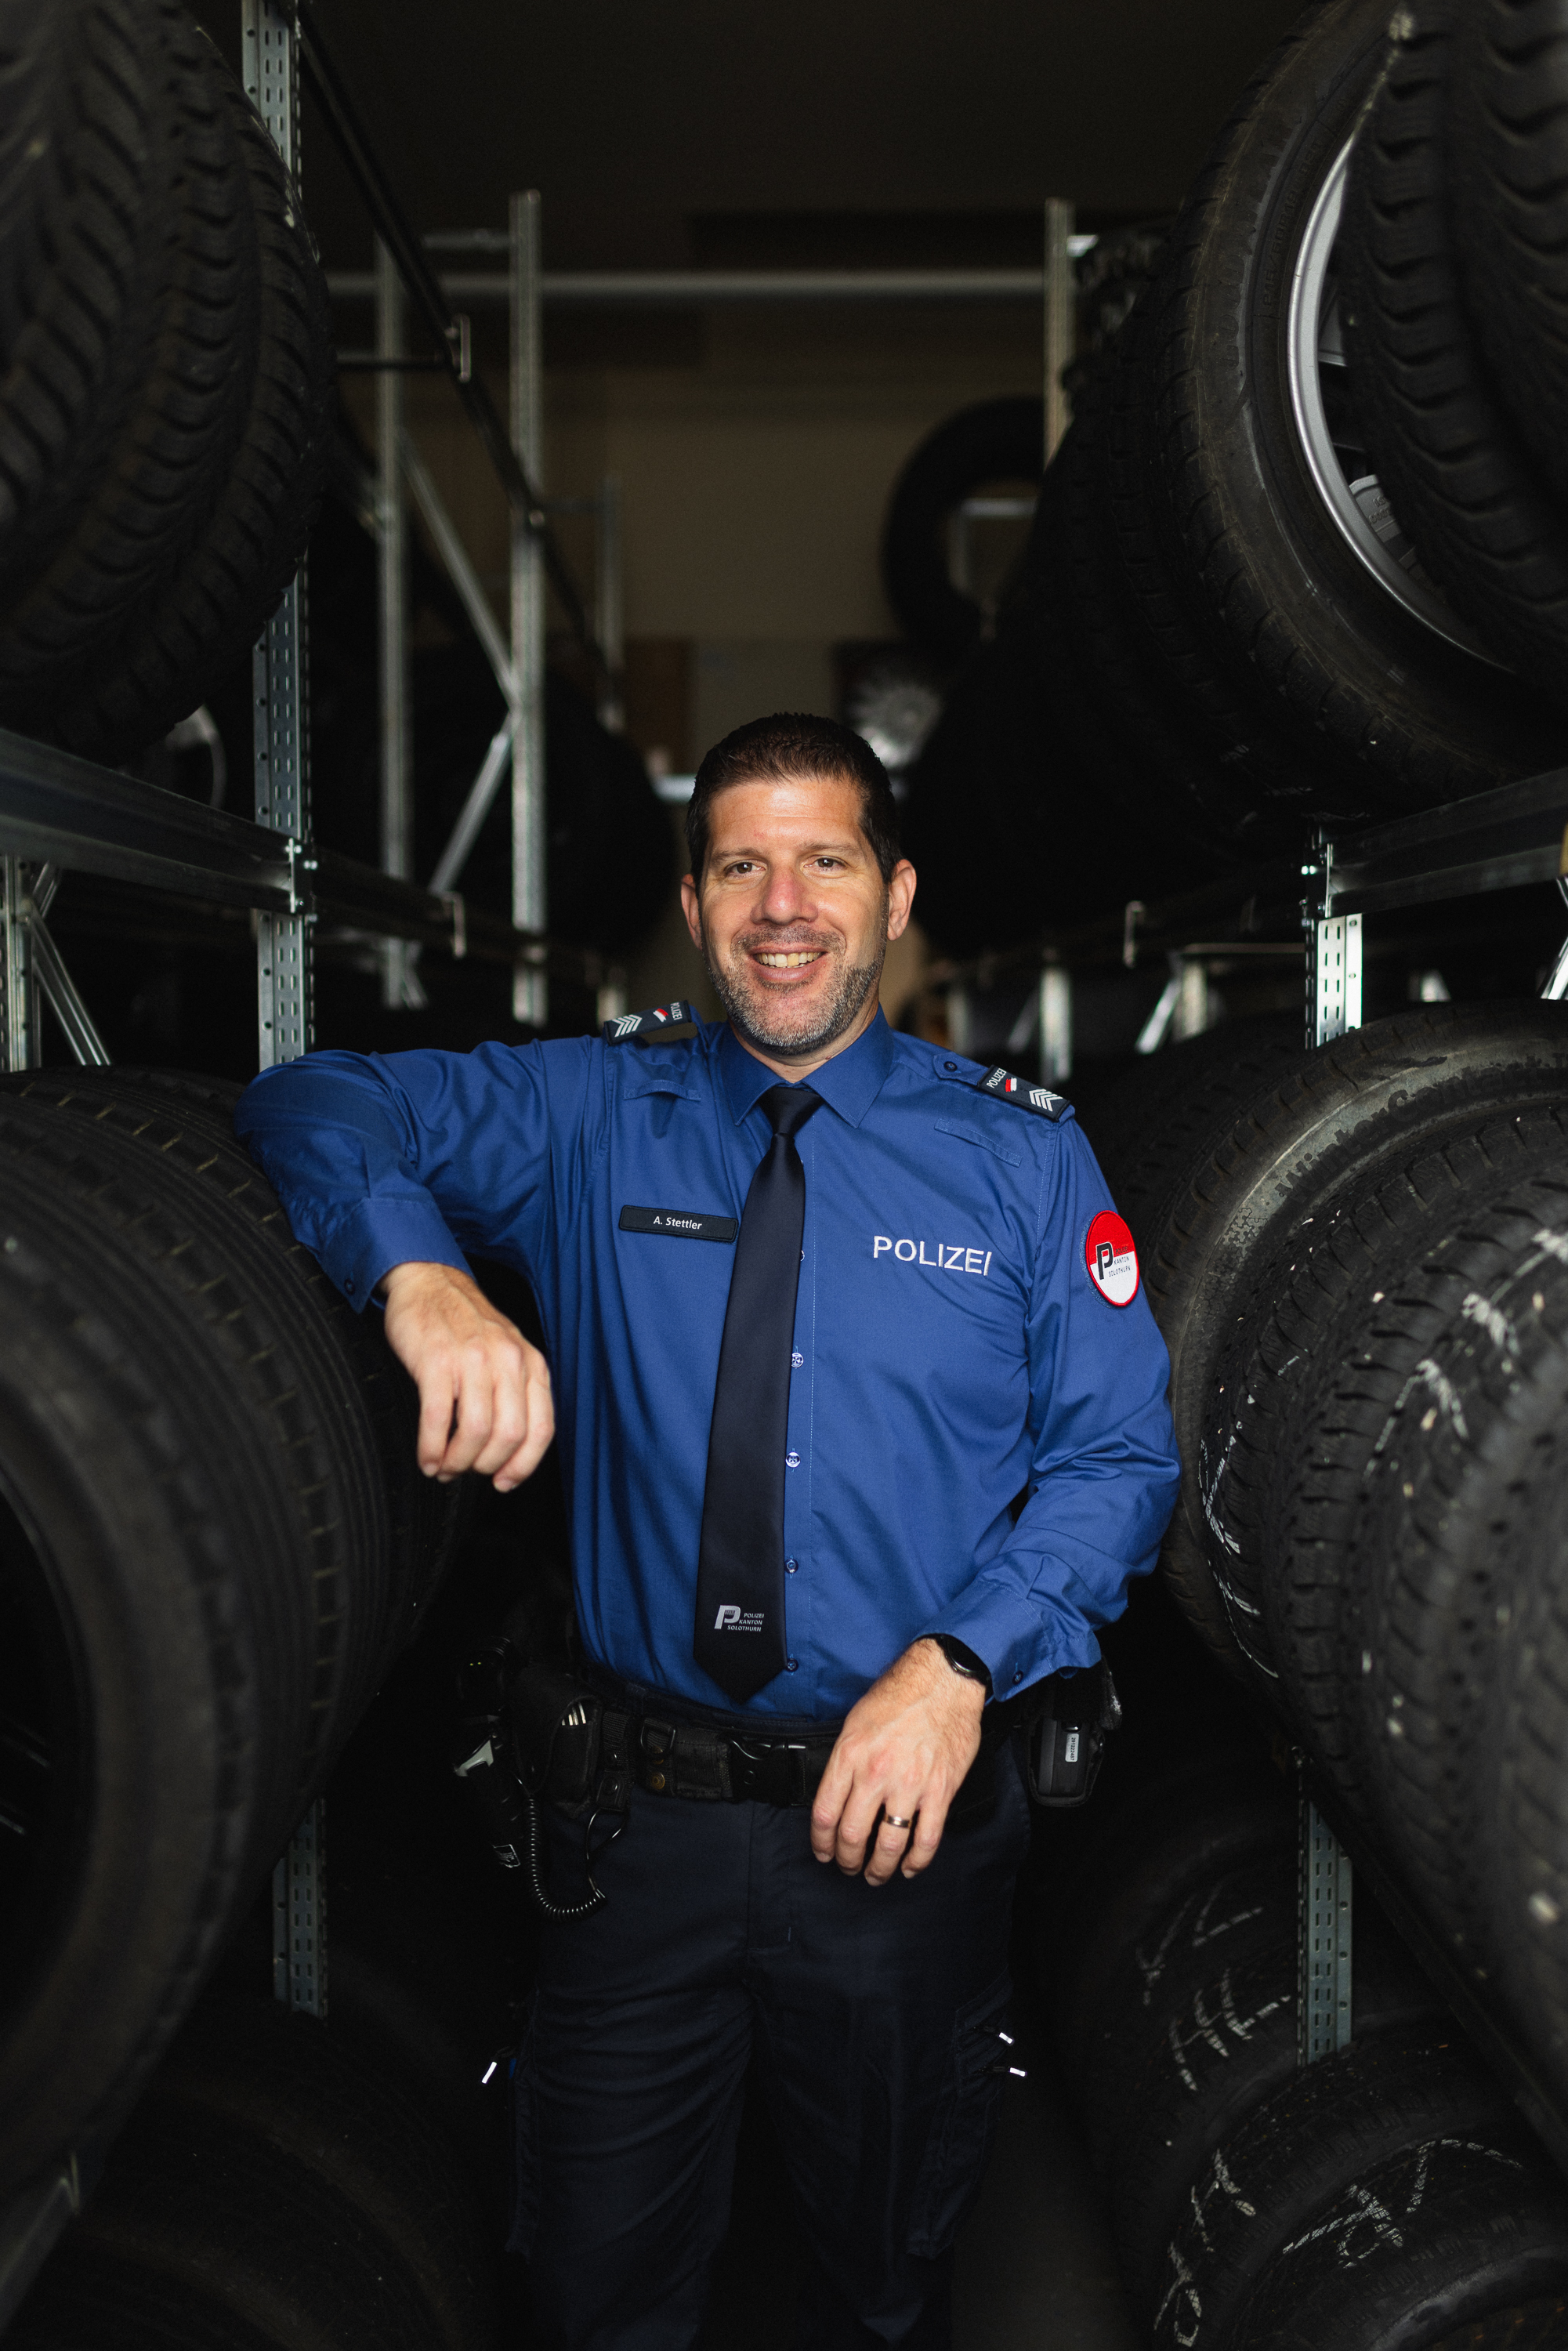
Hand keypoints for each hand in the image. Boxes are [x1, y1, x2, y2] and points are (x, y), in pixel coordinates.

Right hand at [379, 1261, 554, 1489]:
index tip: (504, 1482)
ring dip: (457, 1462)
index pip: (541, 1429)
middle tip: (466, 1471)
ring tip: (444, 1467)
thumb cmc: (466, 1325)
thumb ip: (516, 1392)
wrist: (429, 1281)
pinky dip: (431, 1448)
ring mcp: (473, 1359)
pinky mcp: (437, 1361)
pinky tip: (427, 1457)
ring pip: (476, 1432)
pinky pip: (438, 1419)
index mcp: (530, 1363)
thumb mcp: (507, 1352)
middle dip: (486, 1466)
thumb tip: (510, 1451)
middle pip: (509, 1436)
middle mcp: (507, 1361)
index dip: (523, 1466)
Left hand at [810, 1638, 985, 1886]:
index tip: (822, 1851)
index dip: (820, 1842)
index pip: (824, 1813)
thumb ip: (844, 1760)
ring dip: (879, 1867)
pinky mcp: (940, 1790)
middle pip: (852, 1835)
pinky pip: (927, 1839)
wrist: (943, 1680)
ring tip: (876, 1874)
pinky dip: (917, 1861)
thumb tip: (836, 1794)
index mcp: (850, 1754)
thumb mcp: (855, 1721)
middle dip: (847, 1860)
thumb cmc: (900, 1694)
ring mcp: (910, 1784)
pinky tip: (909, 1867)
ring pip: (888, 1844)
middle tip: (848, 1866)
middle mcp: (876, 1772)